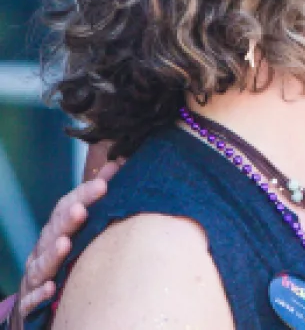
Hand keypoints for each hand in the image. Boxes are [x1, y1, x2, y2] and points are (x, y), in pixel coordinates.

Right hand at [9, 160, 121, 328]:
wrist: (38, 291)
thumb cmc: (64, 250)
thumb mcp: (79, 224)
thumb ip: (95, 197)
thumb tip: (117, 163)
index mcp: (57, 228)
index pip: (68, 207)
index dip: (84, 195)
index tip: (104, 183)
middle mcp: (45, 247)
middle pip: (54, 231)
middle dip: (67, 220)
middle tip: (81, 210)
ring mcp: (37, 272)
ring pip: (42, 262)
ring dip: (52, 254)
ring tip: (64, 245)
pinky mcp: (32, 297)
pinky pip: (34, 296)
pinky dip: (40, 292)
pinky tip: (52, 288)